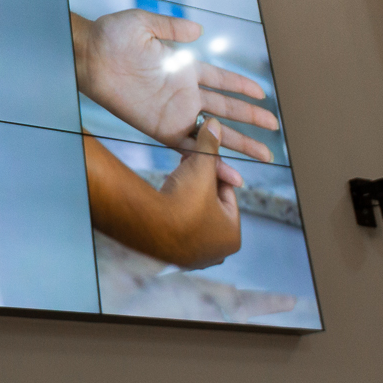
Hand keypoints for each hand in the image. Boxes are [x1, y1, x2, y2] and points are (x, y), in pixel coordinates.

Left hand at [72, 9, 277, 160]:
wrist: (88, 56)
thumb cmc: (111, 36)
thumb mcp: (145, 23)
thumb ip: (173, 28)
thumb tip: (199, 29)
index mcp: (184, 68)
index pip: (220, 80)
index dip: (241, 86)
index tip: (263, 94)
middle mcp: (184, 93)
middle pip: (226, 108)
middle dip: (251, 119)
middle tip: (274, 127)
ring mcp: (174, 113)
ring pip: (215, 132)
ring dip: (239, 143)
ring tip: (264, 155)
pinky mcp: (161, 129)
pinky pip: (191, 148)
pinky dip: (211, 160)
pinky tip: (228, 171)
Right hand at [82, 123, 242, 269]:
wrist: (149, 225)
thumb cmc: (184, 200)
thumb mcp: (201, 167)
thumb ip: (210, 146)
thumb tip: (216, 123)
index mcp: (233, 235)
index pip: (227, 196)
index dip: (213, 173)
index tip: (201, 160)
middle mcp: (217, 253)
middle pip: (210, 209)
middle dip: (199, 188)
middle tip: (186, 169)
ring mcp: (194, 260)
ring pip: (194, 220)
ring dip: (186, 200)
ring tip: (174, 182)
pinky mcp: (173, 259)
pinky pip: (177, 231)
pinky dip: (173, 216)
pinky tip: (164, 200)